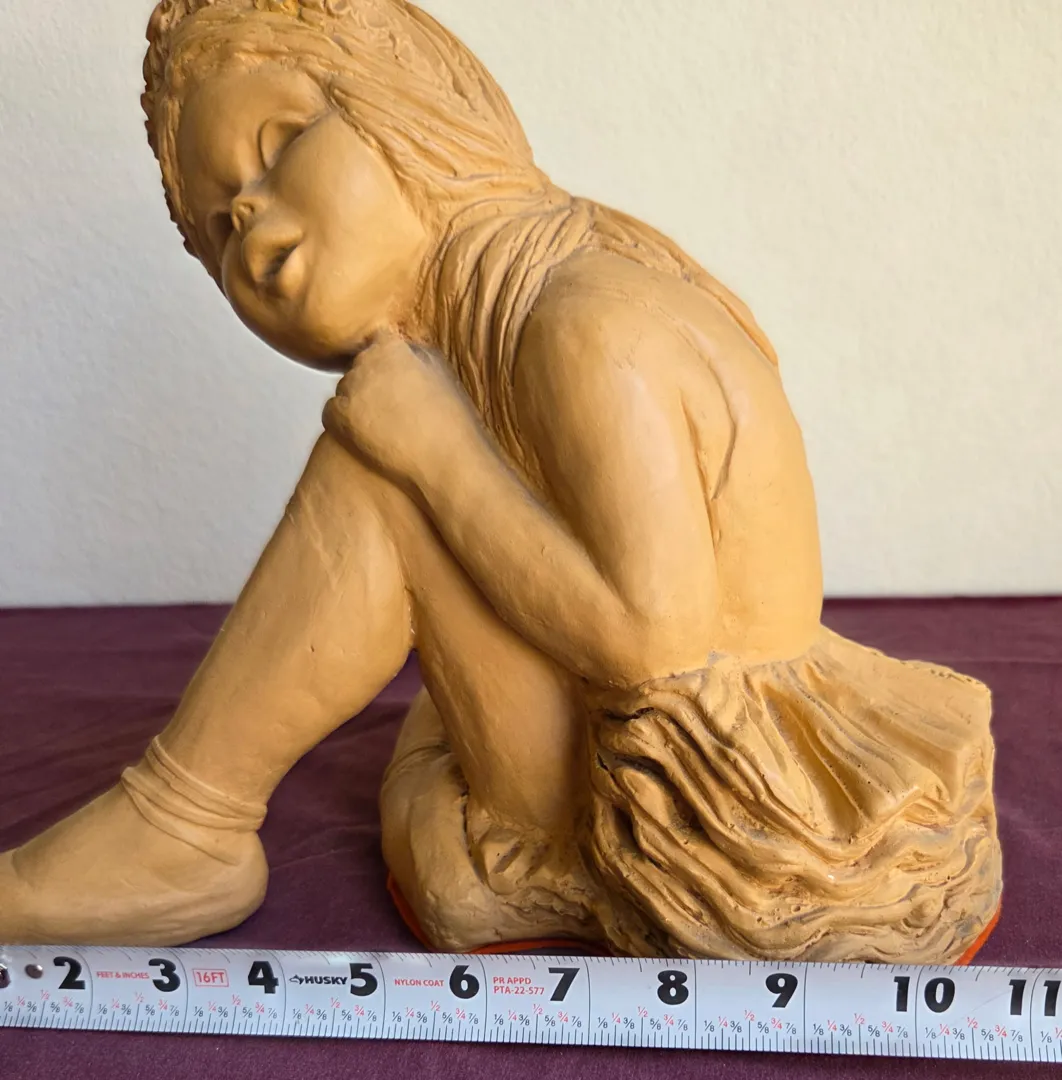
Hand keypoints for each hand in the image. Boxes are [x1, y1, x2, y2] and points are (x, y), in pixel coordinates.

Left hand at [322, 332, 475, 484]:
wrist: (447, 460)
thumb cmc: (452, 422)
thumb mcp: (440, 372)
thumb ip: (414, 355)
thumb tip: (399, 351)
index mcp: (391, 347)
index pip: (376, 345)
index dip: (386, 367)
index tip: (396, 383)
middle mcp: (366, 362)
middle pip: (358, 369)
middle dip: (370, 386)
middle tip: (392, 412)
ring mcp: (350, 389)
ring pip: (344, 392)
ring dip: (358, 406)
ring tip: (384, 429)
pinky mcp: (338, 416)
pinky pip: (332, 414)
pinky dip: (344, 426)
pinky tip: (368, 439)